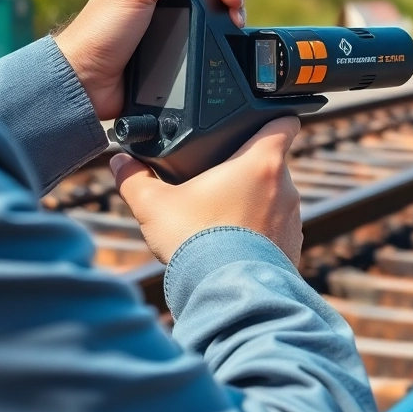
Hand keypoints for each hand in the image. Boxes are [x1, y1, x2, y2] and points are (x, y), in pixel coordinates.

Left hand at [54, 0, 245, 119]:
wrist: (86, 83)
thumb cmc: (100, 33)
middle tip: (236, 10)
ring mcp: (170, 20)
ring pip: (212, 8)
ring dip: (228, 14)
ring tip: (234, 27)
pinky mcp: (175, 47)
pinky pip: (205, 36)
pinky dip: (218, 36)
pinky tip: (222, 41)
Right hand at [109, 118, 303, 265]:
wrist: (227, 295)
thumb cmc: (196, 242)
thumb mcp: (154, 205)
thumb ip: (135, 179)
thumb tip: (120, 162)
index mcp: (261, 162)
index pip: (284, 122)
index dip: (273, 116)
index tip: (259, 120)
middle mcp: (285, 187)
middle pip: (272, 162)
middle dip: (248, 169)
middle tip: (217, 179)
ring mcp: (292, 219)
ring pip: (274, 198)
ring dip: (254, 202)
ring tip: (221, 217)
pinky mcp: (292, 247)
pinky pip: (277, 230)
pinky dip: (259, 233)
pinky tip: (233, 244)